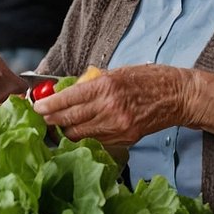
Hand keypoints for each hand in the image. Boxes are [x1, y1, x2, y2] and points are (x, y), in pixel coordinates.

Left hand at [31, 64, 195, 145]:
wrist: (178, 95)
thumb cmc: (148, 79)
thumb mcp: (116, 73)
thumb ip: (92, 84)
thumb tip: (67, 93)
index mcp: (105, 86)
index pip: (67, 99)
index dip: (48, 106)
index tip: (36, 108)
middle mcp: (109, 108)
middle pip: (69, 120)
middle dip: (51, 121)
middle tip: (41, 120)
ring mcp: (118, 126)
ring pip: (80, 135)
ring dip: (66, 131)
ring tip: (59, 125)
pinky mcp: (125, 138)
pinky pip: (96, 140)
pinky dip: (85, 137)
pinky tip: (80, 131)